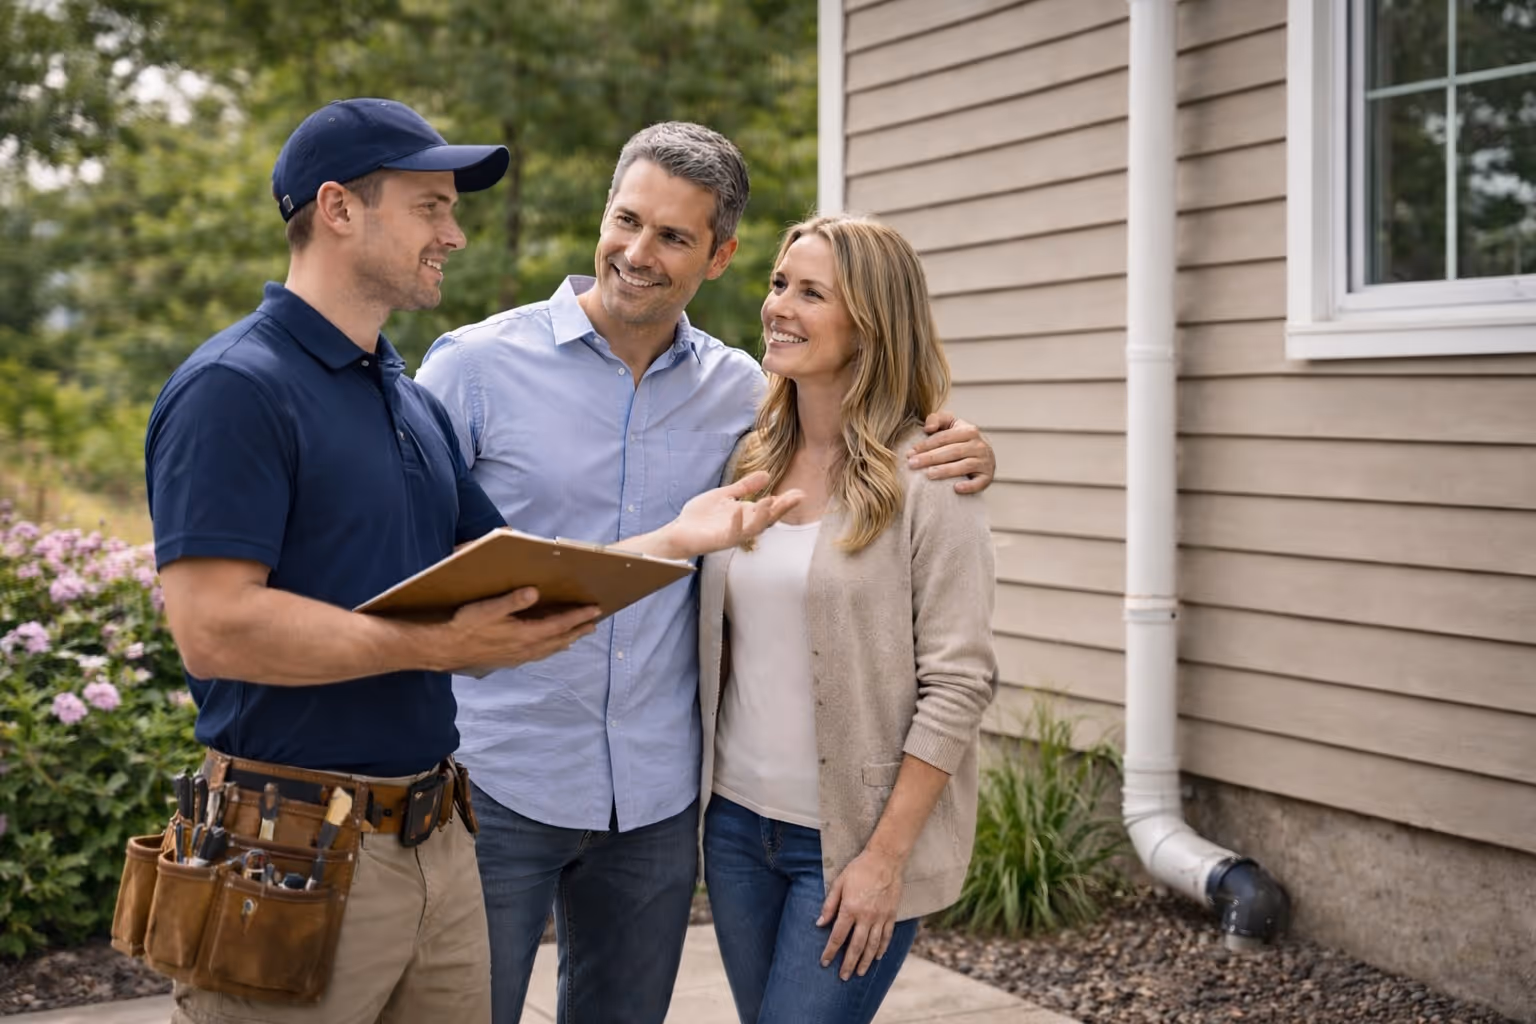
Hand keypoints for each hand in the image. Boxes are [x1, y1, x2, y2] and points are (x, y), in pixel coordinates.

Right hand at [437, 588, 599, 672]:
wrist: (446, 649)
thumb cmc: (466, 626)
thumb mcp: (487, 608)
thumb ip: (512, 601)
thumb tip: (535, 592)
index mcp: (525, 634)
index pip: (559, 625)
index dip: (578, 617)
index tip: (595, 610)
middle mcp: (526, 648)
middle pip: (559, 639)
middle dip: (578, 630)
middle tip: (594, 623)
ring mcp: (518, 656)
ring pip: (550, 649)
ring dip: (566, 640)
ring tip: (578, 635)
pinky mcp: (510, 660)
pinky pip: (538, 654)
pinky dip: (550, 649)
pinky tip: (550, 647)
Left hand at [656, 470, 804, 558]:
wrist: (679, 532)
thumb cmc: (701, 517)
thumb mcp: (725, 495)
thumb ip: (745, 487)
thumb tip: (767, 475)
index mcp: (746, 514)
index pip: (770, 509)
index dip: (785, 502)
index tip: (800, 493)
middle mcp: (743, 525)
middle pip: (768, 519)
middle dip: (782, 508)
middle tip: (796, 497)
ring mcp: (733, 534)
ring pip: (754, 528)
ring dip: (763, 515)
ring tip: (771, 500)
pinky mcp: (719, 540)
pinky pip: (731, 534)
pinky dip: (736, 522)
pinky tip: (737, 510)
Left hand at [816, 847, 904, 979]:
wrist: (885, 859)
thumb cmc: (859, 869)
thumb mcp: (839, 883)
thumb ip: (829, 905)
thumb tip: (819, 924)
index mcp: (850, 908)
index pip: (838, 936)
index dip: (830, 951)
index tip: (824, 962)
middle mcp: (866, 916)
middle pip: (856, 946)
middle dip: (848, 963)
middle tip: (843, 977)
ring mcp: (880, 917)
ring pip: (873, 946)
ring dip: (865, 961)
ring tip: (859, 973)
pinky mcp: (891, 915)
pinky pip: (886, 937)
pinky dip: (882, 949)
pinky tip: (877, 958)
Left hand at [909, 412, 994, 493]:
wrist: (983, 456)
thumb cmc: (960, 440)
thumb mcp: (950, 425)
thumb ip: (937, 419)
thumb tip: (928, 428)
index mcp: (969, 430)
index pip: (944, 437)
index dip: (926, 444)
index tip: (910, 453)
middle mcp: (979, 445)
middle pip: (952, 451)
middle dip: (930, 458)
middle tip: (912, 464)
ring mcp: (985, 461)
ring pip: (964, 466)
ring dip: (946, 470)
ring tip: (928, 475)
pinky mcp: (988, 477)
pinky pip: (979, 482)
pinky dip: (969, 486)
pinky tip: (955, 488)